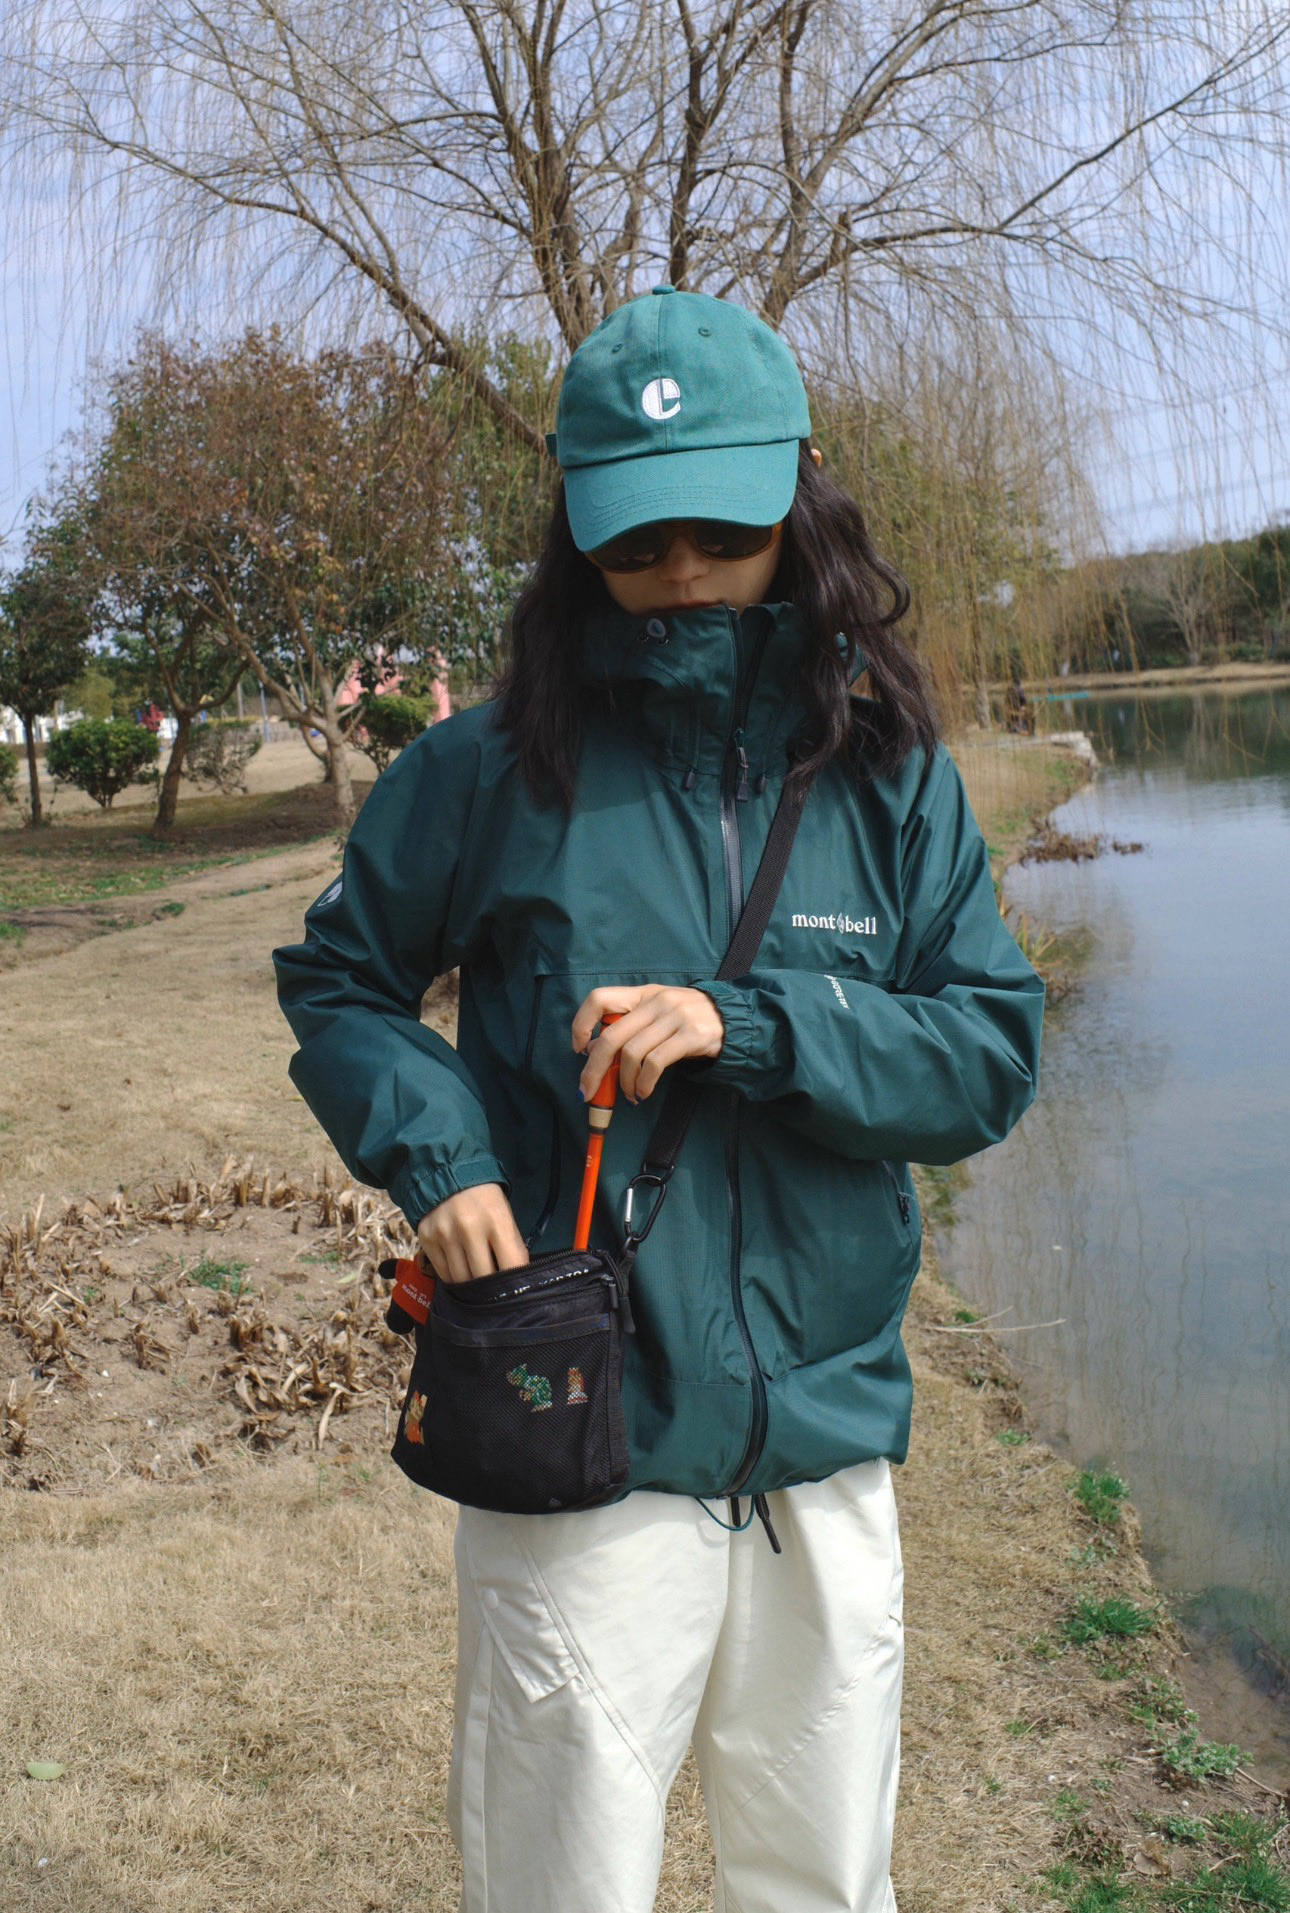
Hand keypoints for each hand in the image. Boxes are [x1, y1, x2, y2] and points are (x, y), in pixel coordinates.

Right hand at [416, 1184, 528, 1283]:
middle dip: (490, 1286)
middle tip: (493, 1287)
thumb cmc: (484, 1200)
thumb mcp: (505, 1216)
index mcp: (496, 1219)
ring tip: (475, 1275)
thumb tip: (516, 1279)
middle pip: (483, 1278)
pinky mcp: (426, 1239)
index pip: (510, 1264)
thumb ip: (512, 1246)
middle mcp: (468, 1227)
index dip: (514, 1283)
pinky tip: (459, 1267)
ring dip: (470, 1283)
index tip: (513, 1290)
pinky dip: (453, 1276)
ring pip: (460, 1280)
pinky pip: (443, 1273)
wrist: (447, 1175)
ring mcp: (444, 1234)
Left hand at [573, 985, 724, 1103]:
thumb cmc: (687, 1020)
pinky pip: (656, 1063)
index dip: (581, 1023)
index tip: (578, 1049)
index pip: (600, 998)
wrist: (733, 1019)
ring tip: (629, 1095)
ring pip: (632, 1053)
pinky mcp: (691, 1035)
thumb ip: (628, 1028)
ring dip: (624, 1082)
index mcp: (642, 994)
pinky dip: (643, 1083)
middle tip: (588, 1091)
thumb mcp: (656, 1015)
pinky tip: (643, 1092)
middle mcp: (656, 1001)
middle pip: (611, 1036)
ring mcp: (675, 1017)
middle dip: (594, 1069)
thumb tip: (591, 1050)